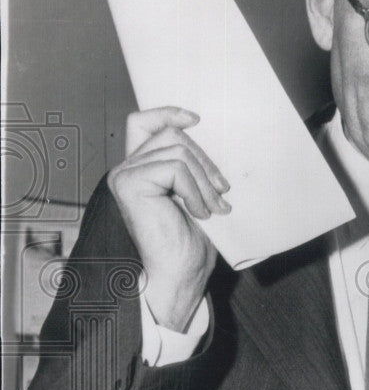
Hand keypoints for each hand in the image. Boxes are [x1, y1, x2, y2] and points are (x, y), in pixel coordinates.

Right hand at [107, 107, 230, 331]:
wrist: (178, 277)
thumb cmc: (188, 246)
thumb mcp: (196, 196)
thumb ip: (191, 167)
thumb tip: (208, 141)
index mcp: (141, 170)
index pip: (144, 123)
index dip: (168, 112)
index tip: (196, 120)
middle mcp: (126, 170)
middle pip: (171, 134)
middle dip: (205, 161)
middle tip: (222, 194)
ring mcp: (125, 175)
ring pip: (177, 149)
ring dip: (203, 179)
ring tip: (212, 208)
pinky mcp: (129, 184)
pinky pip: (175, 167)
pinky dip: (194, 190)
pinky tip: (198, 213)